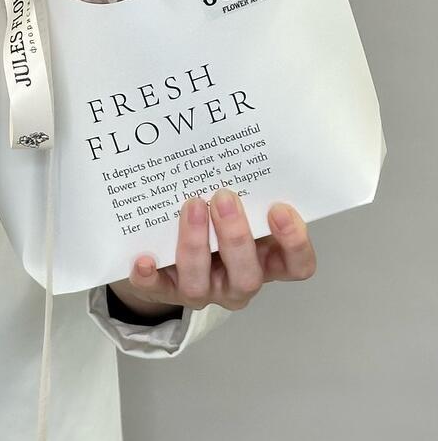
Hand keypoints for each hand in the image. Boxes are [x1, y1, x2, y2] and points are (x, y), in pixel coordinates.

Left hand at [109, 189, 315, 317]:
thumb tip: (241, 149)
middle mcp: (236, 282)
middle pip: (247, 275)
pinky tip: (143, 259)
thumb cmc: (215, 225)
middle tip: (224, 197)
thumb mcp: (236, 211)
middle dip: (236, 237)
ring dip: (196, 244)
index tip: (280, 208)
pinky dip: (149, 276)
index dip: (294, 243)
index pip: (296, 266)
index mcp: (264, 262)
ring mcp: (202, 291)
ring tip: (191, 206)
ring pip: (201, 283)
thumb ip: (246, 193)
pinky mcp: (165, 291)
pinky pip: (156, 290)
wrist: (170, 254)